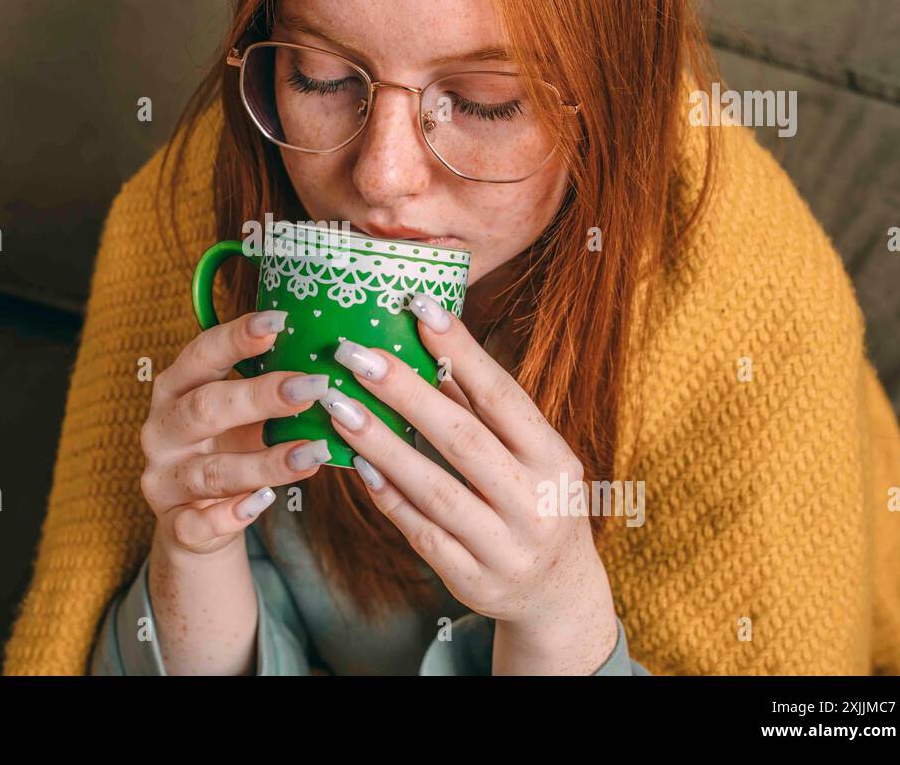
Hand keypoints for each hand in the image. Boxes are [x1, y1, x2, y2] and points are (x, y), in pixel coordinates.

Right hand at [139, 309, 331, 557]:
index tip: (282, 320)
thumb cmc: (228, 449)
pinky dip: (232, 515)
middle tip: (314, 387)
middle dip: (260, 396)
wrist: (197, 521)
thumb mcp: (242, 414)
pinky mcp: (175, 524)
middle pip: (205, 408)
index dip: (237, 337)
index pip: (201, 355)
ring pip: (212, 471)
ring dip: (266, 462)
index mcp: (175, 389)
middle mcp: (162, 430)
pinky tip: (265, 502)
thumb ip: (269, 388)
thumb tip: (331, 359)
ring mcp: (164, 479)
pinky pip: (199, 523)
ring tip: (314, 453)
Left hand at [319, 293, 618, 673]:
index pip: (504, 397)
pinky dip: (388, 497)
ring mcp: (504, 547)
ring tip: (339, 407)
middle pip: (463, 440)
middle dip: (405, 393)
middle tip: (355, 355)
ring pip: (435, 490)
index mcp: (554, 460)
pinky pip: (422, 534)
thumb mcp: (531, 455)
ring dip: (381, 444)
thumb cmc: (538, 502)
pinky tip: (355, 464)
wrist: (560, 593)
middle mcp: (536, 504)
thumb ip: (483, 408)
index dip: (461, 351)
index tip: (418, 307)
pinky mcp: (472, 580)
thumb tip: (434, 340)